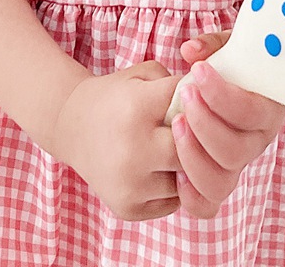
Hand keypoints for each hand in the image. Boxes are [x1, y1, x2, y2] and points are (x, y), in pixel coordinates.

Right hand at [51, 62, 183, 221]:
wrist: (70, 125)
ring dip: (185, 167)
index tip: (199, 100)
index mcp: (137, 108)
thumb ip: (177, 84)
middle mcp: (133, 148)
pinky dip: (172, 188)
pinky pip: (172, 202)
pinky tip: (157, 169)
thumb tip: (214, 104)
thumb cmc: (114, 97)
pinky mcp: (128, 207)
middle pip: (193, 151)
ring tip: (172, 150)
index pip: (190, 106)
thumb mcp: (141, 76)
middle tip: (192, 131)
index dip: (199, 101)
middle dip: (196, 140)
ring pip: (186, 181)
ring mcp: (130, 183)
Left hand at [170, 32, 284, 218]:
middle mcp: (255, 143)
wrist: (211, 87)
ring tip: (175, 124)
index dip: (224, 96)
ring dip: (194, 155)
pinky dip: (190, 193)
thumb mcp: (225, 47)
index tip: (196, 71)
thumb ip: (211, 46)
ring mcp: (235, 166)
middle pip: (236, 151)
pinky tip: (174, 170)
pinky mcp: (214, 181)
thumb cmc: (224, 64)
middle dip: (206, 123)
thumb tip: (191, 52)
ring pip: (221, 181)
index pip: (254, 114)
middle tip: (184, 95)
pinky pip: (206, 204)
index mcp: (266, 111)